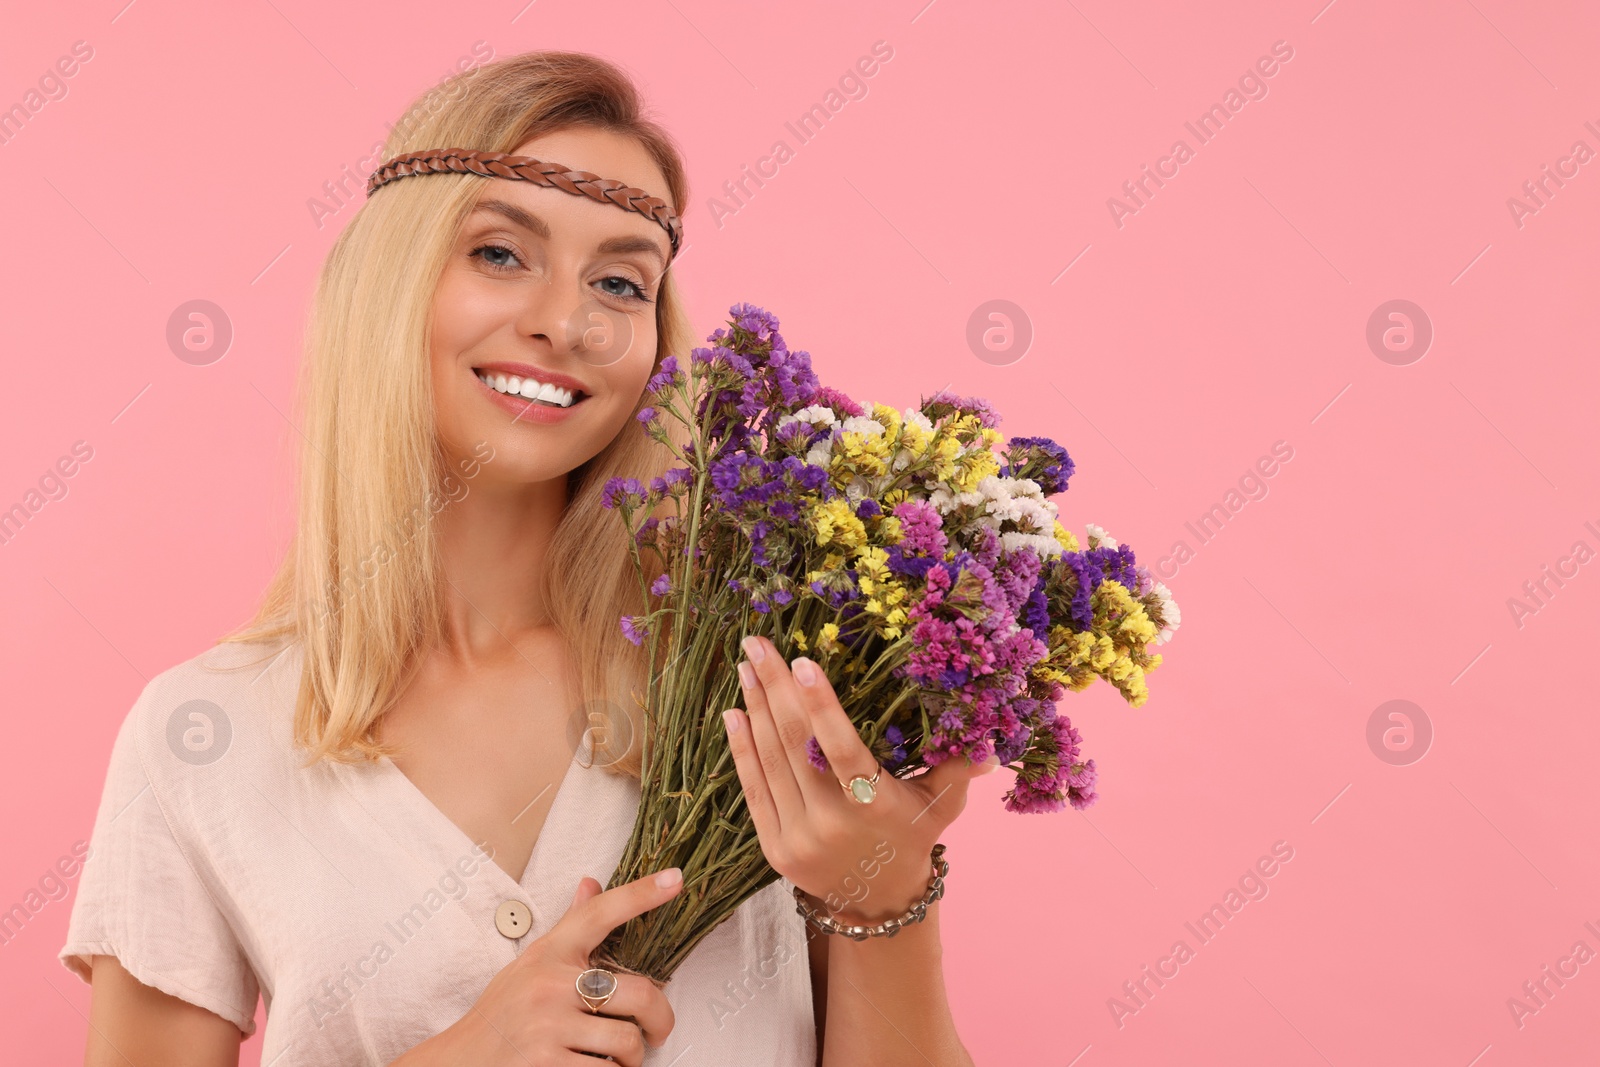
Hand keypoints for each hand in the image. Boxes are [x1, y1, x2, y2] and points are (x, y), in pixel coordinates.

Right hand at [395, 869, 682, 1065]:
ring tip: (616, 1058)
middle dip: (660, 1020)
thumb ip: (568, 929)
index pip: (600, 913)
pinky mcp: (546, 1066)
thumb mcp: (530, 965)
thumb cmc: (501, 1014)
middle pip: (639, 993)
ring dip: (631, 1058)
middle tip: (658, 1032)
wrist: (458, 1063)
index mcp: (549, 954)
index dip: (641, 894)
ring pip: (627, 1042)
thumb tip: (591, 882)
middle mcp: (549, 986)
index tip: (675, 879)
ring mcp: (548, 1028)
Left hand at [723, 635, 998, 926]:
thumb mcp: (942, 806)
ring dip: (755, 709)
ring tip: (745, 667)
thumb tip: (988, 744)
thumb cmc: (912, 837)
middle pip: (797, 745)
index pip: (843, 750)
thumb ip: (958, 771)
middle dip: (774, 689)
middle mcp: (832, 824)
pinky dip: (742, 749)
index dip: (821, 706)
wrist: (877, 902)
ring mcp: (798, 837)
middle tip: (757, 645)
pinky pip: (753, 790)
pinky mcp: (774, 848)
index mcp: (876, 807)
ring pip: (771, 762)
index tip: (801, 662)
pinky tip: (733, 713)